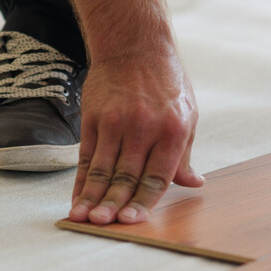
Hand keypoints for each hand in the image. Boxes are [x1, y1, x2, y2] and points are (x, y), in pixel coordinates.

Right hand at [68, 48, 202, 224]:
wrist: (135, 45)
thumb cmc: (166, 83)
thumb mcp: (187, 115)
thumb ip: (184, 154)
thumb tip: (193, 183)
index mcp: (173, 130)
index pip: (157, 175)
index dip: (144, 201)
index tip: (132, 221)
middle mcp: (144, 127)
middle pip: (127, 175)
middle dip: (114, 203)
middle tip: (104, 225)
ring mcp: (116, 122)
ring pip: (103, 168)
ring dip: (92, 197)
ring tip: (83, 219)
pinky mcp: (94, 118)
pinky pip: (86, 156)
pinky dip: (80, 181)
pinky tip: (76, 199)